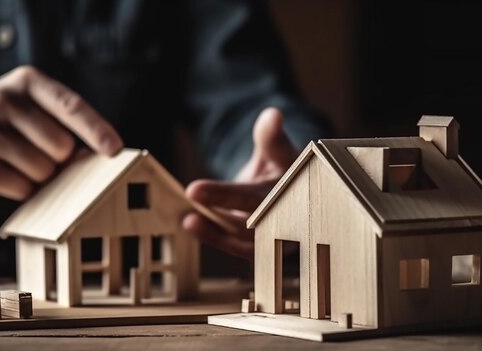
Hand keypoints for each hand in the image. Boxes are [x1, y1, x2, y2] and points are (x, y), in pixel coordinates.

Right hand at [0, 65, 122, 199]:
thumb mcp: (22, 105)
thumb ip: (58, 121)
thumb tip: (97, 156)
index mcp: (25, 83)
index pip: (71, 106)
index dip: (97, 130)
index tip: (115, 150)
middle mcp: (4, 102)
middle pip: (62, 148)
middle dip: (58, 161)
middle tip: (37, 155)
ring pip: (44, 172)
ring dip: (38, 178)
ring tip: (14, 164)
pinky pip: (23, 189)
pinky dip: (20, 190)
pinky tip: (0, 176)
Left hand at [183, 107, 297, 261]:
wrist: (292, 190)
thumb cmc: (283, 167)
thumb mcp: (278, 150)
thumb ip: (271, 136)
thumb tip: (273, 114)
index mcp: (290, 195)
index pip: (252, 198)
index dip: (223, 195)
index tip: (192, 190)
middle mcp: (284, 221)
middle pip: (247, 227)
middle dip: (217, 224)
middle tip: (188, 216)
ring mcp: (275, 239)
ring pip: (243, 245)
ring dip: (214, 236)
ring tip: (188, 222)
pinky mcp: (263, 249)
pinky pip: (239, 249)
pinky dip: (216, 239)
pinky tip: (195, 226)